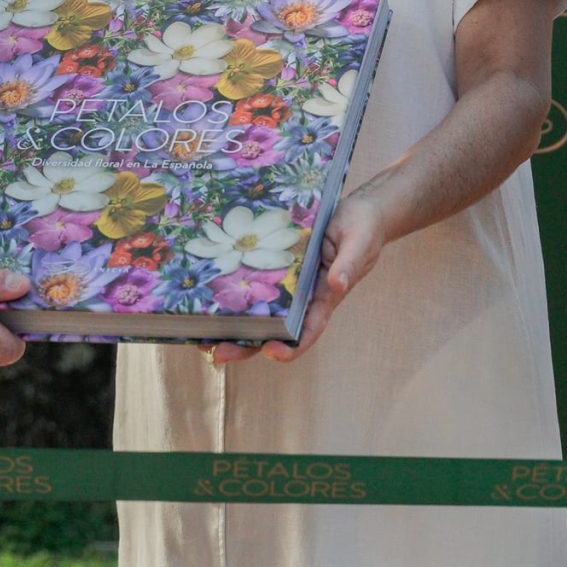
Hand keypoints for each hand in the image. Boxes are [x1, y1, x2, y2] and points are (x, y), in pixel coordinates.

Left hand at [207, 191, 389, 366]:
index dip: (291, 348)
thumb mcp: (359, 242)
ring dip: (234, 329)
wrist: (362, 212)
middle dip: (247, 346)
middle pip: (275, 332)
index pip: (308, 332)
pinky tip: (209, 299)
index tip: (271, 352)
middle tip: (218, 354)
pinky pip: (256, 286)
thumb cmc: (364, 229)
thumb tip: (337, 285)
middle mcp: (304, 298)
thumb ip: (349, 264)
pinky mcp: (278, 268)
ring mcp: (289, 285)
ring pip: (260, 314)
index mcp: (326, 298)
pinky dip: (235, 296)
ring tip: (202, 339)